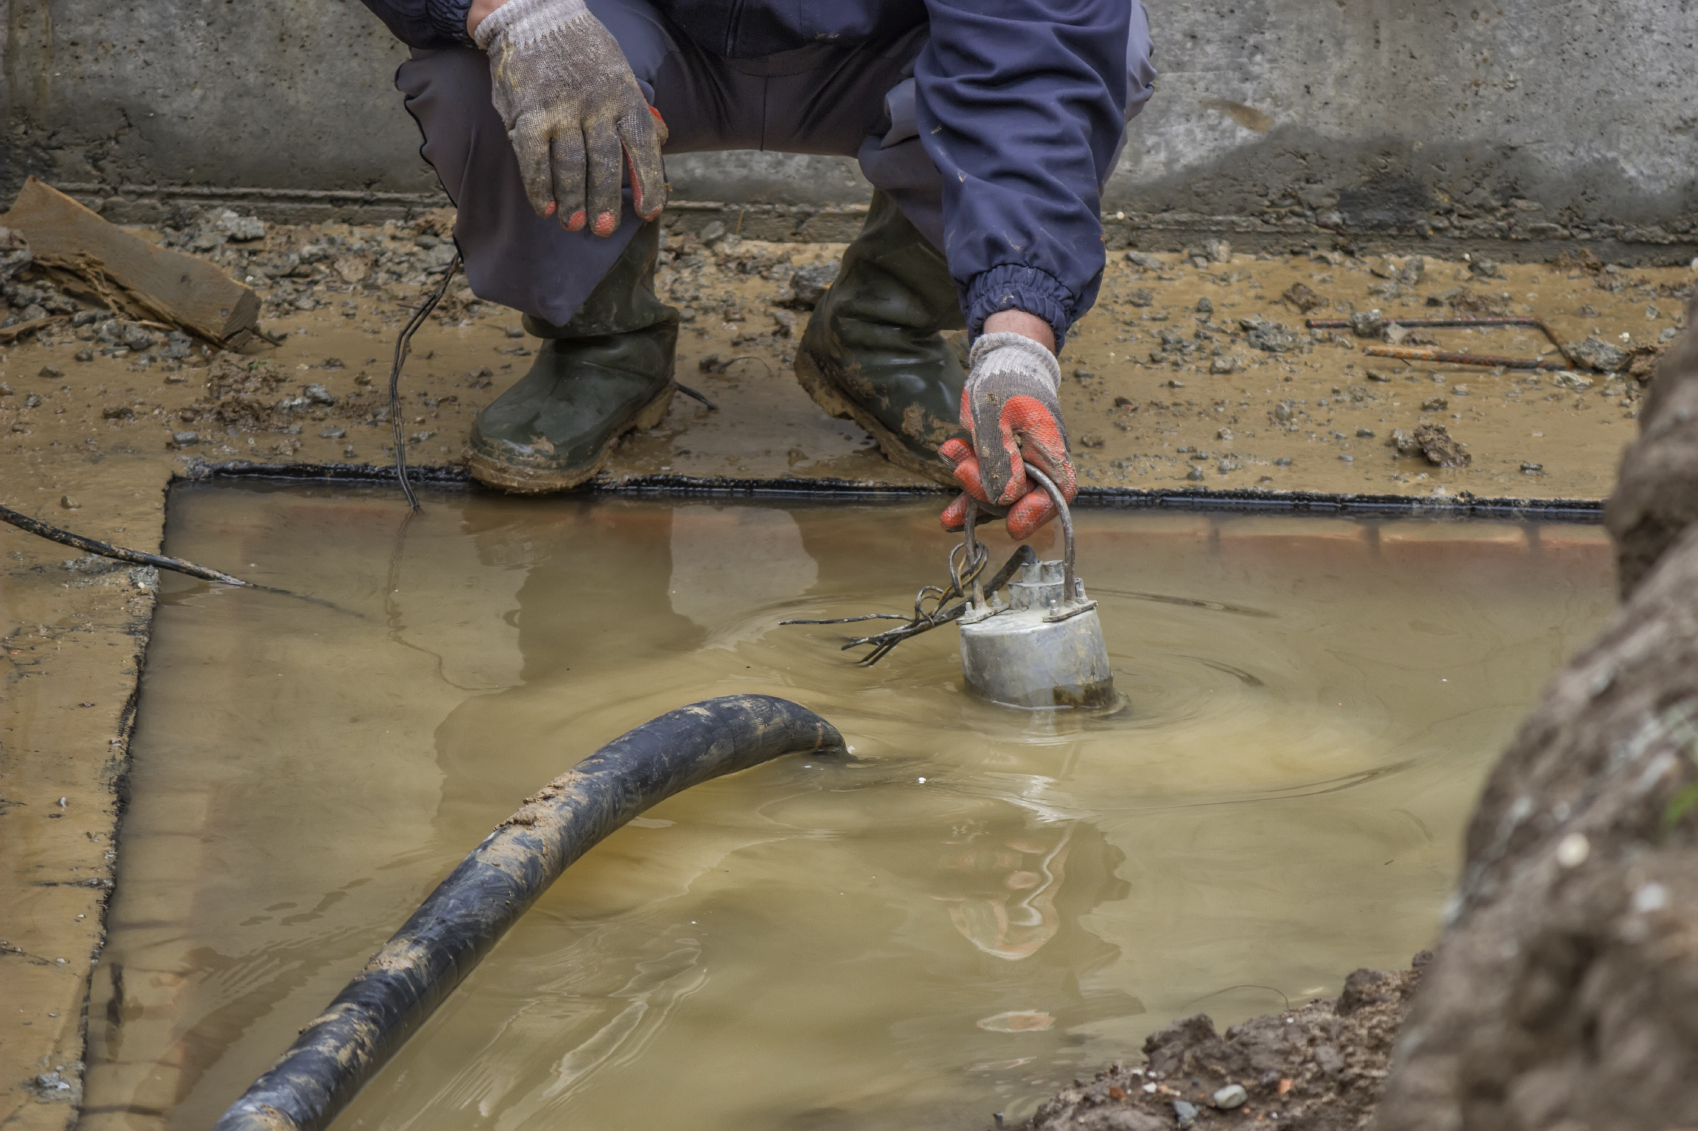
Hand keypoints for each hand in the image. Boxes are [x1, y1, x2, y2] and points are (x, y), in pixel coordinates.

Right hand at [474, 0, 666, 236]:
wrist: (534, 13)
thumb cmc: (582, 53)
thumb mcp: (619, 73)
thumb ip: (637, 110)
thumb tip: (663, 140)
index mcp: (623, 96)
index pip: (642, 146)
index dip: (648, 182)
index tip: (649, 214)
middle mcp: (595, 104)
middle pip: (605, 163)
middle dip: (606, 201)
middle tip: (604, 230)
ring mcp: (560, 109)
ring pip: (570, 166)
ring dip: (573, 200)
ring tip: (574, 224)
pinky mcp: (528, 113)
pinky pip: (534, 159)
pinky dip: (539, 187)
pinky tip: (545, 208)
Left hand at [939, 328, 1074, 539]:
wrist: (1001, 365)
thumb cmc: (1004, 383)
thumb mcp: (994, 416)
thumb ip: (999, 456)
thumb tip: (1005, 498)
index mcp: (1049, 446)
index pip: (1057, 490)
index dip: (1037, 512)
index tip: (1012, 526)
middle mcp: (1040, 463)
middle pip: (1022, 498)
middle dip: (989, 495)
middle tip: (961, 470)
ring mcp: (1020, 467)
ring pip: (1000, 498)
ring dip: (973, 500)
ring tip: (948, 498)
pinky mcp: (1001, 467)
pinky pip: (987, 490)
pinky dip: (968, 500)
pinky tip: (950, 516)